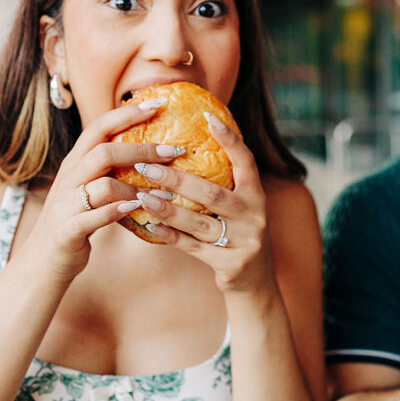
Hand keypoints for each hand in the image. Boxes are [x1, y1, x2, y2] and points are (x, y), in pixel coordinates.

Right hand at [26, 98, 183, 277]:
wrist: (43, 261)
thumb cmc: (77, 222)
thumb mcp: (90, 190)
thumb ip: (112, 172)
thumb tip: (152, 156)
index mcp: (76, 164)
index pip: (99, 127)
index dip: (128, 113)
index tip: (158, 103)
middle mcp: (69, 179)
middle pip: (103, 152)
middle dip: (142, 149)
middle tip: (174, 150)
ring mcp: (66, 204)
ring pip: (102, 185)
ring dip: (137, 186)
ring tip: (166, 192)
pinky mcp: (68, 230)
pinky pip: (94, 217)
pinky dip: (117, 212)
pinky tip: (138, 210)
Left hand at [127, 113, 273, 293]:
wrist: (256, 282)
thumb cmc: (238, 234)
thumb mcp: (241, 207)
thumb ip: (223, 183)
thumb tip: (187, 144)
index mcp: (257, 196)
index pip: (246, 162)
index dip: (229, 140)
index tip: (207, 118)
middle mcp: (255, 217)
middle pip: (213, 194)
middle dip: (178, 179)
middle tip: (146, 166)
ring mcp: (245, 242)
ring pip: (200, 223)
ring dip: (167, 209)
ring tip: (142, 196)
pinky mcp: (231, 265)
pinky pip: (193, 248)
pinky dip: (170, 236)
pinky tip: (150, 225)